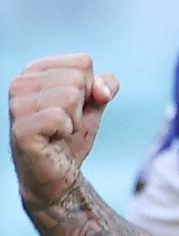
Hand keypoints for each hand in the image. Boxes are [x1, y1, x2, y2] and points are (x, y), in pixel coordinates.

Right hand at [8, 54, 117, 208]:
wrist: (59, 173)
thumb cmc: (72, 135)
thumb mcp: (95, 104)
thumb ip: (105, 85)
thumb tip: (102, 90)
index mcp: (36, 71)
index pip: (83, 62)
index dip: (91, 88)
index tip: (76, 107)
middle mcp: (20, 83)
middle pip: (78, 78)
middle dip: (82, 105)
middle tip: (66, 122)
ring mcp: (16, 106)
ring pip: (70, 96)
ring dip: (74, 119)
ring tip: (60, 131)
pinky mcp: (20, 128)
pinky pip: (59, 117)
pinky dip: (66, 131)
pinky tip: (54, 139)